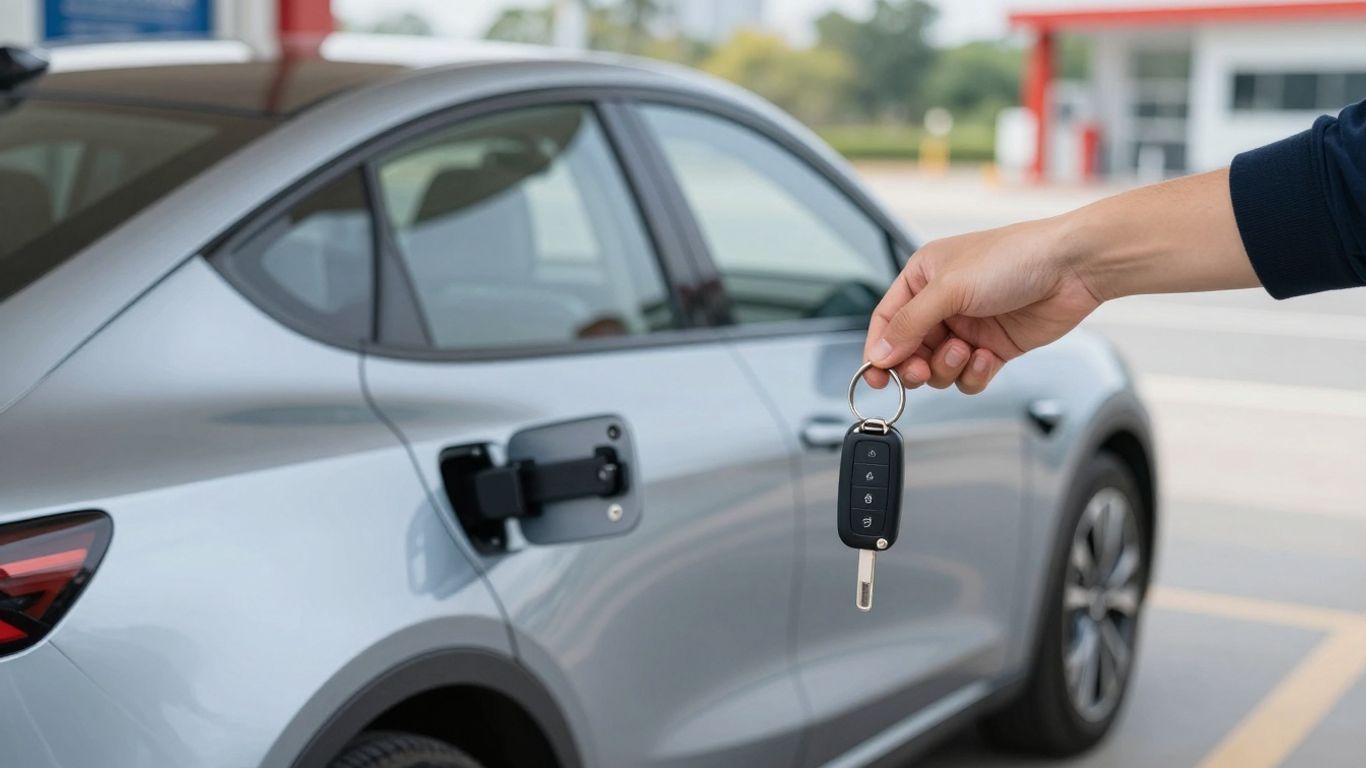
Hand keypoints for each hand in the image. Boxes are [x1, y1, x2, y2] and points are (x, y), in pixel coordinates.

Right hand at [863, 217, 1102, 393]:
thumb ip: (910, 324)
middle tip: (921, 370)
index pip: (887, 320)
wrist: (1072, 268)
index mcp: (923, 277)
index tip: (875, 376)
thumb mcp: (950, 288)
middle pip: (909, 350)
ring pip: (938, 367)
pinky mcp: (994, 347)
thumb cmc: (1014, 258)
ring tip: (966, 352)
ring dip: (948, 367)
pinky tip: (988, 357)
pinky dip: (975, 374)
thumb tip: (879, 353)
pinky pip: (969, 376)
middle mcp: (943, 303)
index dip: (878, 350)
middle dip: (914, 365)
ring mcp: (969, 327)